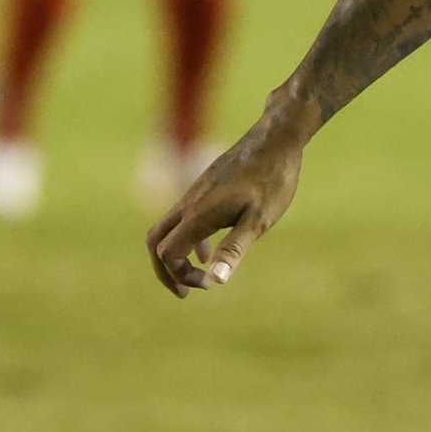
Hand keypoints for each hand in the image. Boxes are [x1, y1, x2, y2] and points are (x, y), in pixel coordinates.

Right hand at [145, 113, 308, 295]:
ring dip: (175, 255)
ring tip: (197, 276)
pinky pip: (182, 219)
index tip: (209, 285)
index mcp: (198, 215)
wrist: (275, 139)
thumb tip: (216, 279)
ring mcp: (194, 194)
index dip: (181, 276)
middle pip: (156, 242)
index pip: (168, 255)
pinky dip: (187, 240)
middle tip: (185, 292)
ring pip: (167, 229)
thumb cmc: (272, 181)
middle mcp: (188, 204)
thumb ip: (234, 249)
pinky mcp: (204, 188)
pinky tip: (208, 250)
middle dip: (165, 271)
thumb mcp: (258, 221)